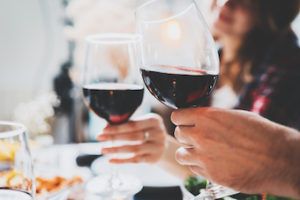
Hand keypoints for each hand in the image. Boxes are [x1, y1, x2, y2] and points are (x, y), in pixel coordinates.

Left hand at [97, 113, 166, 163]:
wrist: (163, 145)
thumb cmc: (147, 131)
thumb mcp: (141, 123)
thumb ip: (127, 124)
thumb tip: (106, 127)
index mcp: (154, 120)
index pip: (133, 125)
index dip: (117, 128)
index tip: (103, 130)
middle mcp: (158, 133)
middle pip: (133, 136)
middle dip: (114, 137)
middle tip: (99, 137)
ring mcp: (157, 147)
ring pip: (134, 149)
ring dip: (116, 150)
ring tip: (103, 149)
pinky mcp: (154, 158)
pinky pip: (135, 160)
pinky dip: (122, 160)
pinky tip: (111, 160)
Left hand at [171, 107, 299, 197]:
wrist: (278, 158)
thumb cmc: (260, 133)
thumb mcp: (234, 116)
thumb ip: (212, 118)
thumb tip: (201, 119)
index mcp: (206, 117)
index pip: (176, 116)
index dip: (181, 119)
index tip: (185, 122)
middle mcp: (201, 136)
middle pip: (178, 134)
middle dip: (187, 135)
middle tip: (198, 137)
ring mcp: (204, 157)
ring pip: (181, 154)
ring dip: (189, 152)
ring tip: (202, 152)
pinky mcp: (210, 174)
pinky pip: (193, 169)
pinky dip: (199, 166)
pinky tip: (212, 163)